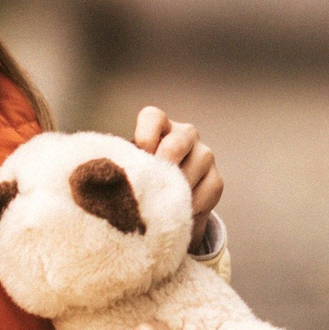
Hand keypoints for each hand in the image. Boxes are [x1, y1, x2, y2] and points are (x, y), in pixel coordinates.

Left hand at [135, 105, 222, 249]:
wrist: (165, 203)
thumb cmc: (139, 180)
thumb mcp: (129, 169)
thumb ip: (124, 166)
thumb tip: (112, 179)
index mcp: (159, 125)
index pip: (152, 117)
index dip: (144, 136)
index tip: (139, 158)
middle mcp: (184, 134)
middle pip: (177, 143)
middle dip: (163, 167)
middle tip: (151, 186)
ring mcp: (203, 154)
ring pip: (194, 168)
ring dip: (176, 190)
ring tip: (162, 205)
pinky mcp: (216, 178)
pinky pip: (208, 190)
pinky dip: (192, 205)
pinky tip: (179, 212)